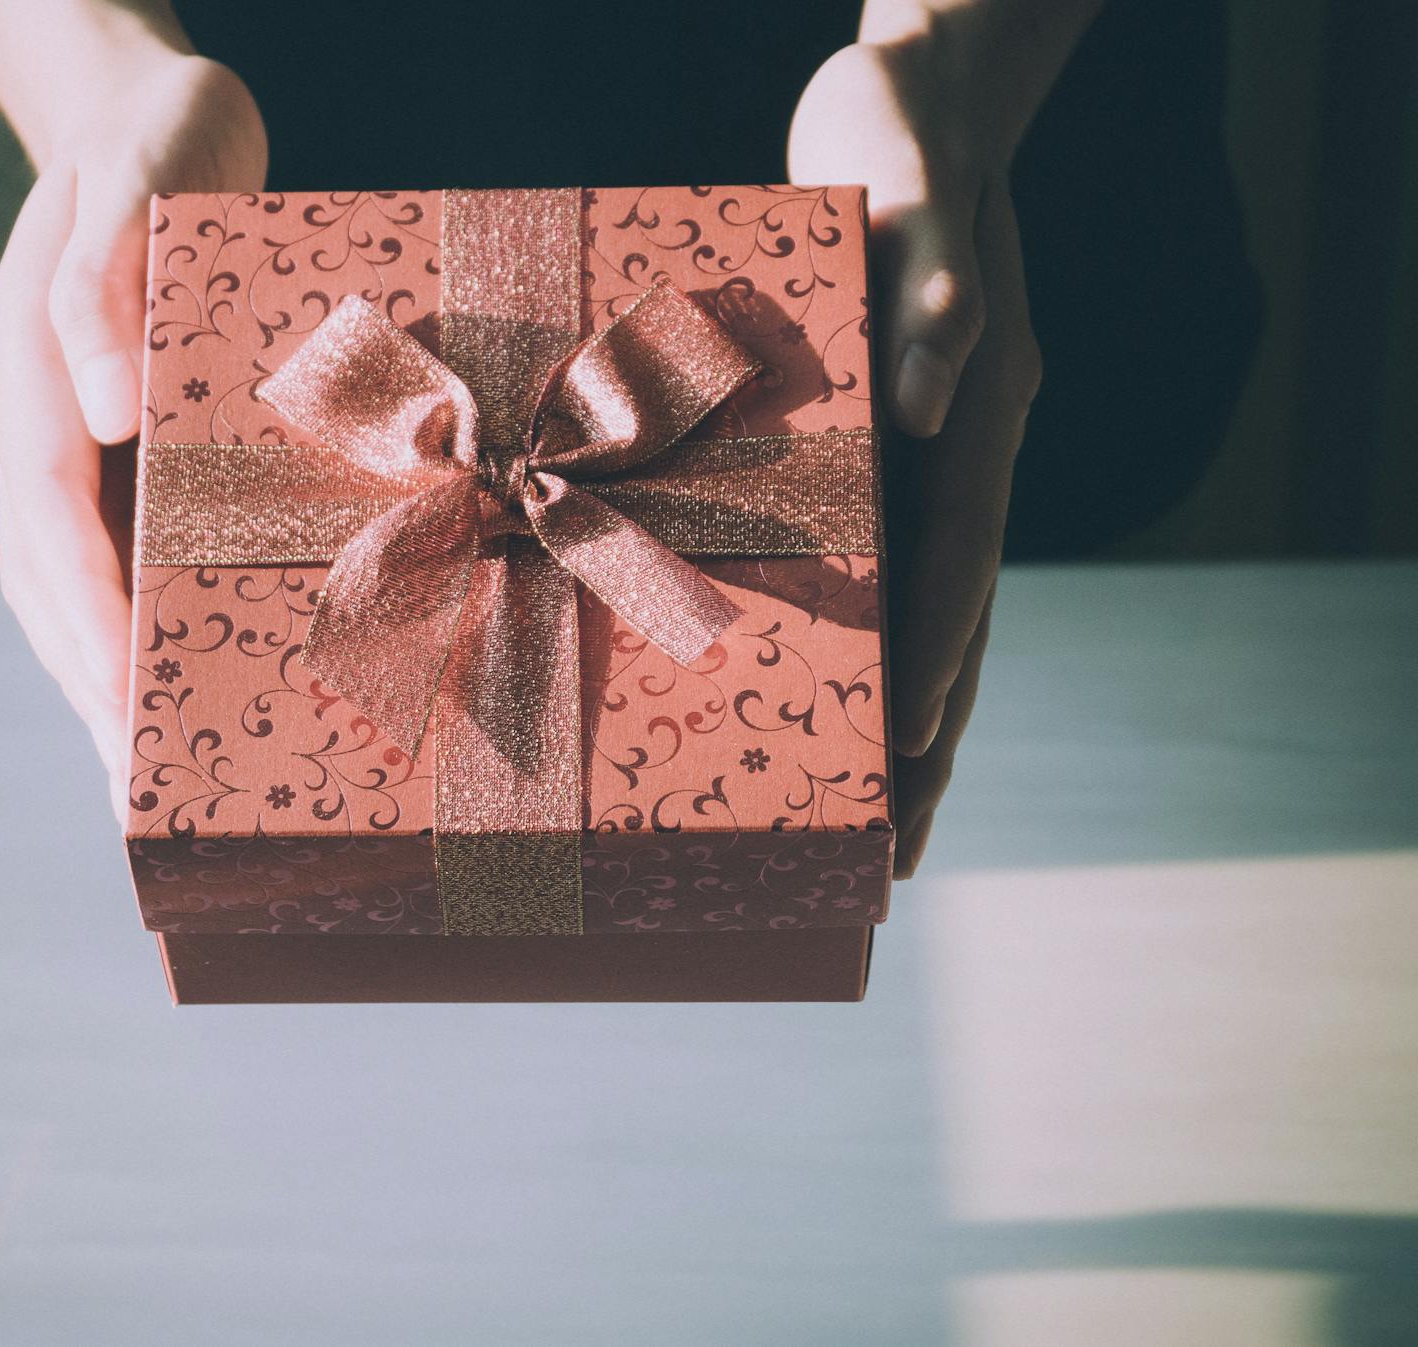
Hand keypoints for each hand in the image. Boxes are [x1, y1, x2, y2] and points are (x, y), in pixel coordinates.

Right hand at [0, 54, 266, 818]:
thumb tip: (108, 407)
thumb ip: (104, 280)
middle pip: (45, 576)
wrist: (150, 113)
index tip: (123, 712)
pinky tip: (178, 670)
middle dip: (88, 687)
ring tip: (144, 771)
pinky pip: (119, 543)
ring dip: (102, 674)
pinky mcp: (122, 437)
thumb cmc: (158, 138)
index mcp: (34, 370)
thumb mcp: (142, 175)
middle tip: (136, 794)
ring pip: (71, 575)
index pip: (49, 519)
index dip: (86, 622)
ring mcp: (74, 434)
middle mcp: (44, 416)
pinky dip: (137, 617)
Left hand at [789, 40, 1043, 876]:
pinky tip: (818, 708)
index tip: (916, 761)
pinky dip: (858, 649)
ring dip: (898, 727)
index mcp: (976, 411)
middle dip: (926, 744)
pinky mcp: (878, 451)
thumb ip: (935, 283)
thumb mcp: (909, 181)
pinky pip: (873, 567)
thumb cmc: (902, 129)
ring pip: (918, 615)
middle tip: (895, 862)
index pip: (963, 561)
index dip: (940, 660)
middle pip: (953, 621)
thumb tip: (938, 401)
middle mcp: (959, 453)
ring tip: (869, 833)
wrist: (911, 103)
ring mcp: (926, 462)